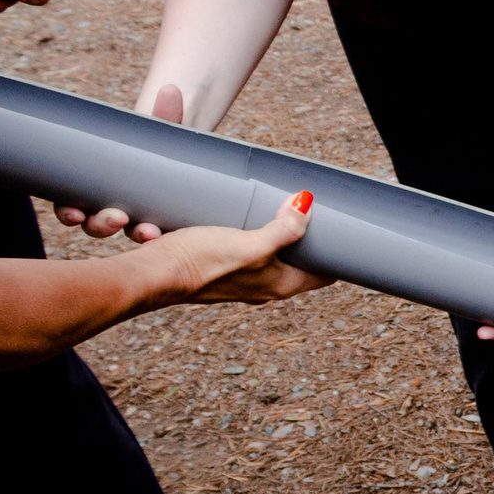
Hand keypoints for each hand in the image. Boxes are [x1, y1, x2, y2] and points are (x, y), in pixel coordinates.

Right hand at [60, 84, 182, 240]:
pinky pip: (156, 232)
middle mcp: (111, 205)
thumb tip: (171, 90)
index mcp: (92, 185)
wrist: (186, 148)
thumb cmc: (156, 136)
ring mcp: (138, 215)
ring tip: (148, 233)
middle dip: (102, 226)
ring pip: (127, 233)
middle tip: (115, 219)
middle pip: (97, 226)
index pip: (71, 206)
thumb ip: (165, 112)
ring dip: (136, 236)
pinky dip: (159, 236)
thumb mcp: (157, 126)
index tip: (76, 212)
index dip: (69, 213)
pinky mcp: (163, 218)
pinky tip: (167, 238)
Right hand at [143, 188, 329, 305]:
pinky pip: (234, 247)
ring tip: (271, 208)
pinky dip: (235, 232)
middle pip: (296, 261)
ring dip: (267, 232)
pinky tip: (230, 217)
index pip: (323, 275)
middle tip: (305, 210)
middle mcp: (263, 288)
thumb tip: (306, 205)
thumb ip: (283, 230)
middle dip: (301, 237)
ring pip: (265, 253)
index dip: (336, 254)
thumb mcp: (251, 244)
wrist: (151, 276)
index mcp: (280, 285)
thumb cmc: (202, 263)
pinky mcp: (215, 270)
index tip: (342, 231)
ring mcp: (239, 281)